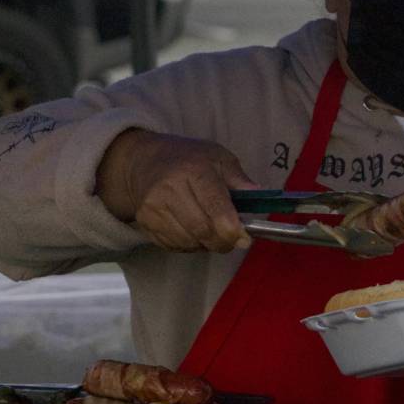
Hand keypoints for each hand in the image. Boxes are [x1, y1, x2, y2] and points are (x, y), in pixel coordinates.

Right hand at [97, 129, 257, 252]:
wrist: (144, 162)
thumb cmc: (188, 159)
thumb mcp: (219, 158)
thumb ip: (240, 180)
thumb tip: (259, 198)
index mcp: (194, 170)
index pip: (216, 208)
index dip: (232, 229)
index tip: (244, 237)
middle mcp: (170, 188)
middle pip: (203, 231)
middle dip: (223, 241)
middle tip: (231, 238)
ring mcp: (154, 207)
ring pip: (189, 242)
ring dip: (206, 244)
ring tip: (210, 229)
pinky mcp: (145, 222)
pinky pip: (175, 246)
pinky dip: (190, 244)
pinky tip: (191, 229)